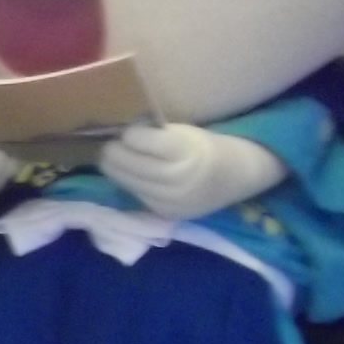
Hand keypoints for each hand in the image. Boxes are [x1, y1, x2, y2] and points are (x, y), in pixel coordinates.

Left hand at [97, 122, 285, 221]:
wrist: (233, 178)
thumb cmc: (204, 147)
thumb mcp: (185, 131)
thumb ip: (155, 132)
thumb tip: (119, 130)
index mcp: (185, 151)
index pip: (141, 140)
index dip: (129, 134)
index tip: (126, 130)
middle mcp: (177, 179)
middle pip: (128, 163)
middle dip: (113, 151)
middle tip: (110, 143)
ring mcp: (171, 200)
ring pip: (126, 181)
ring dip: (115, 168)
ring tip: (113, 157)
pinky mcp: (166, 213)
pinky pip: (136, 195)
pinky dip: (129, 183)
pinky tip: (131, 174)